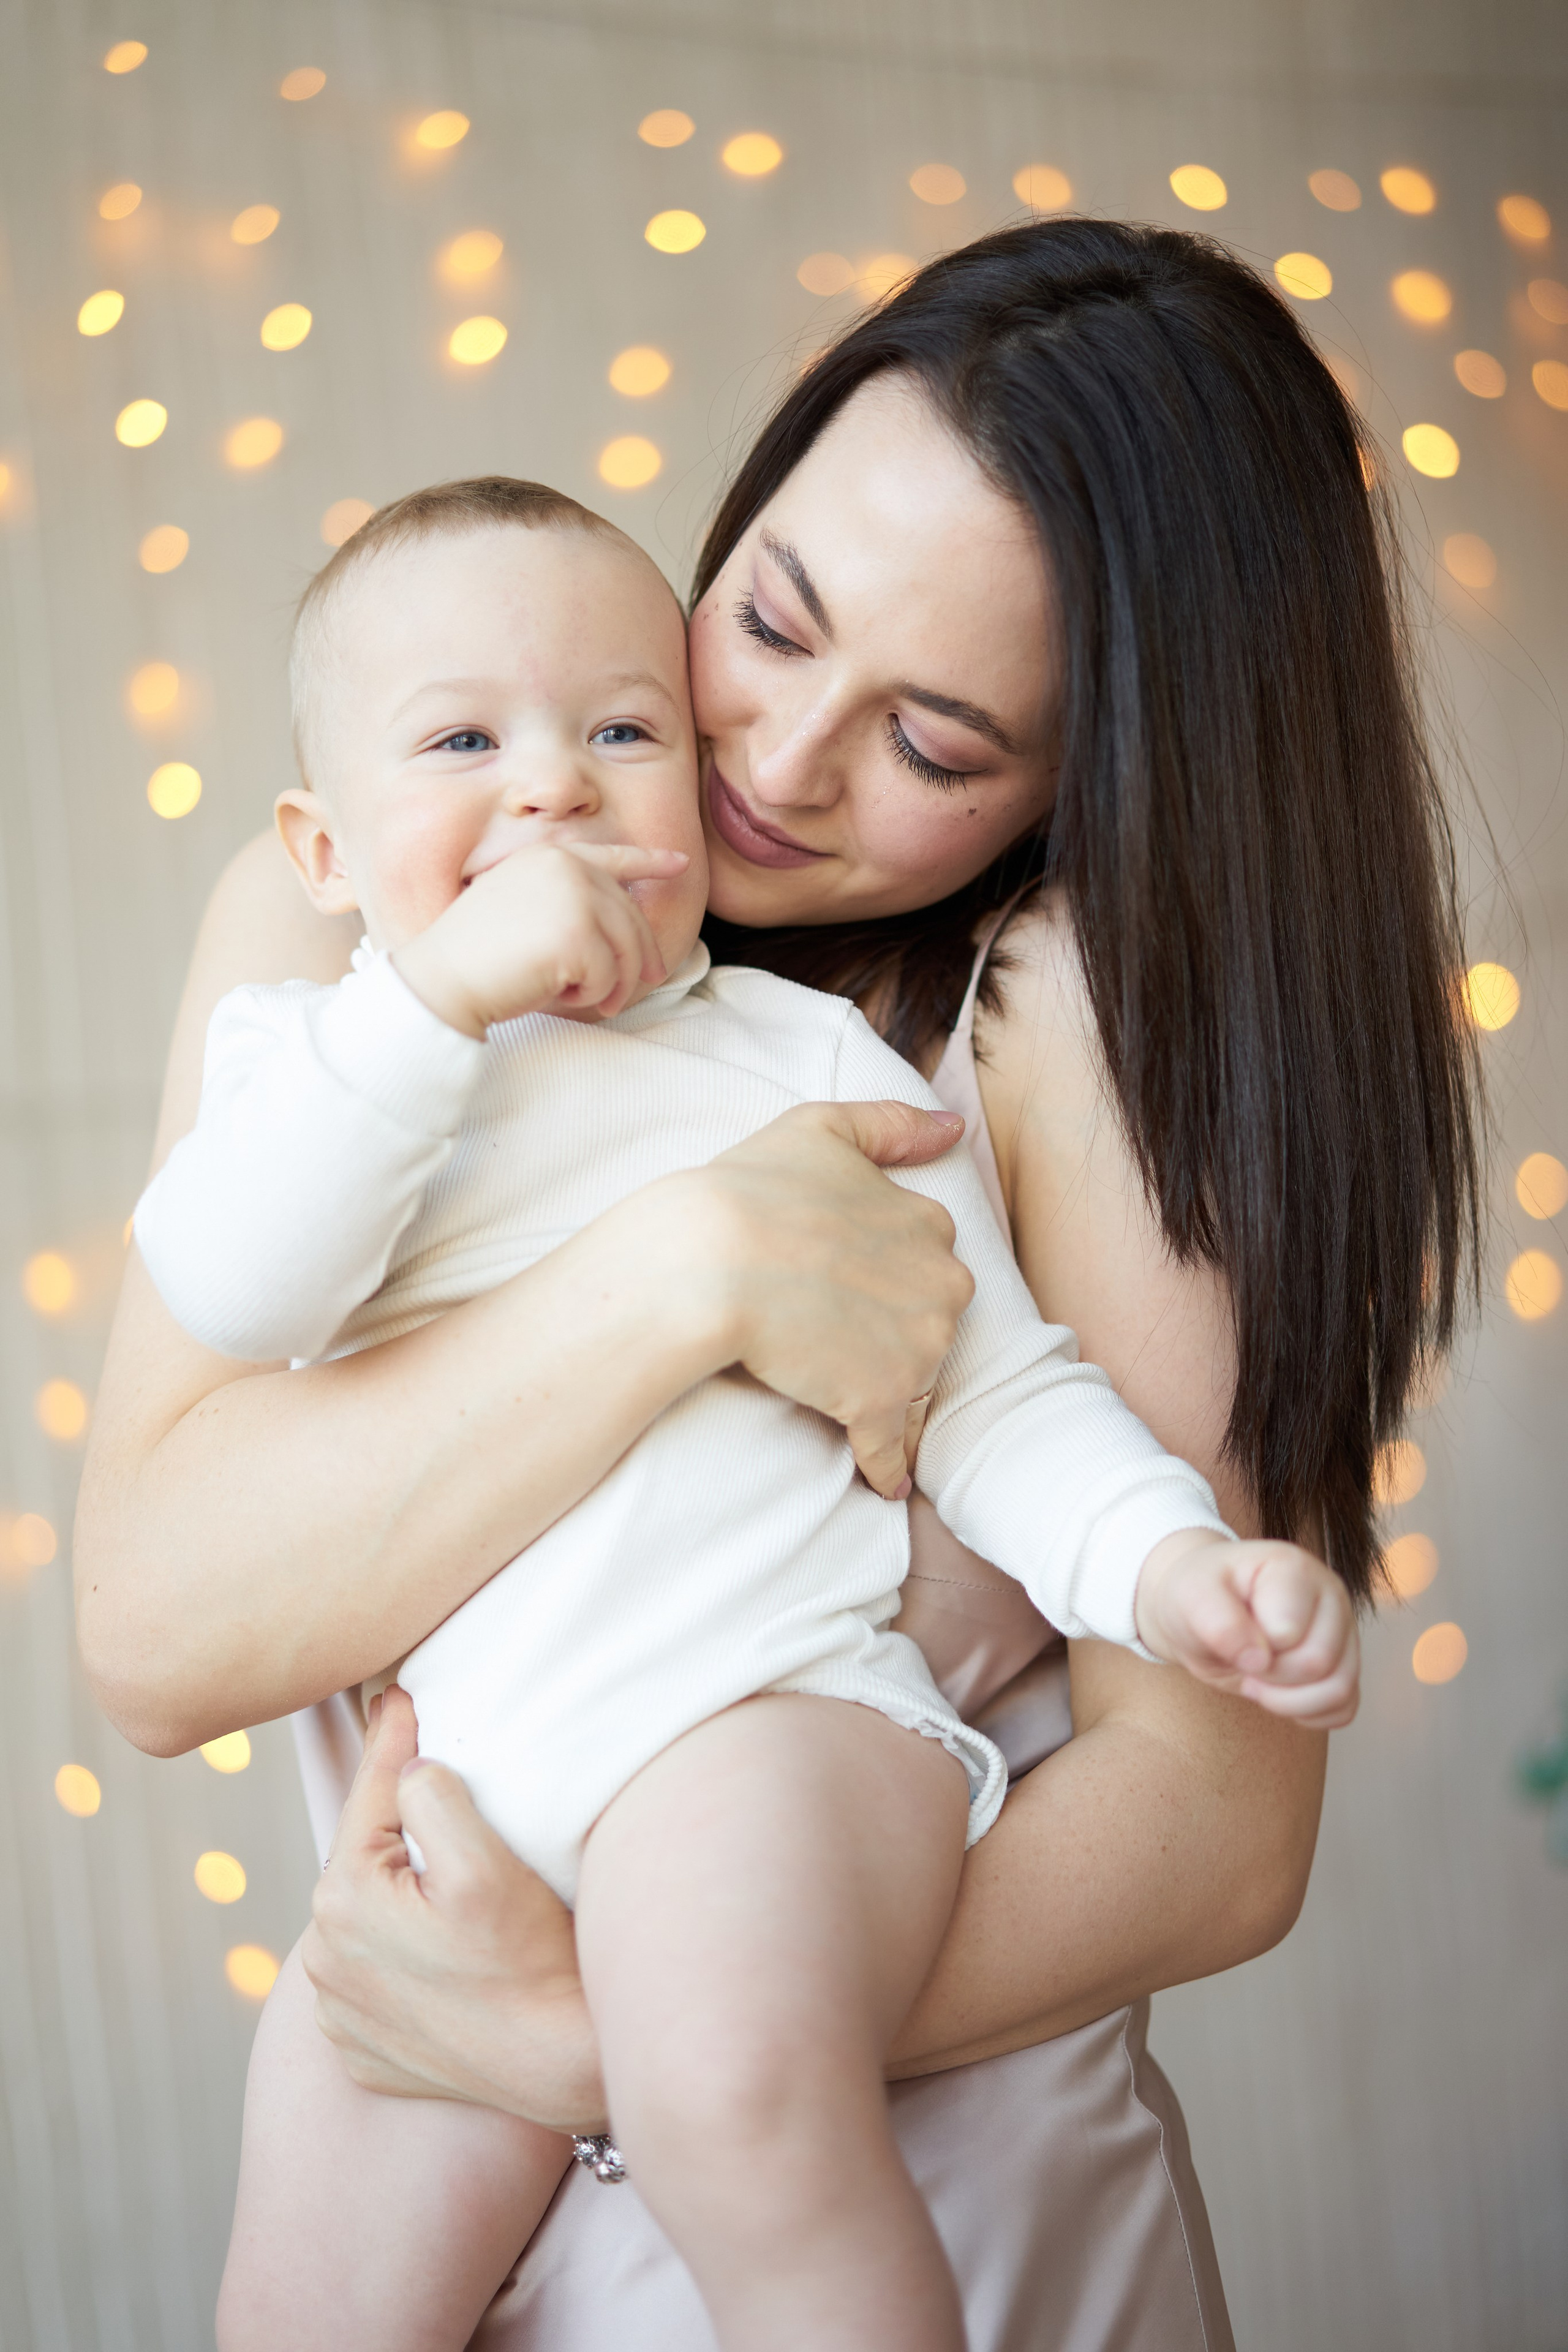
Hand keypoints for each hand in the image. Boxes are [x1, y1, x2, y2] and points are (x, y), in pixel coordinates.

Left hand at [302, 1687, 606, 2131]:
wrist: (561, 2066)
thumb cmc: (531, 1959)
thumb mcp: (484, 1860)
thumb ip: (431, 1793)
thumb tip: (408, 1765)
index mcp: (345, 1900)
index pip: (370, 1795)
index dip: (391, 1739)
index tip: (399, 1694)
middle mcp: (325, 1960)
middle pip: (366, 1860)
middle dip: (397, 1825)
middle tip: (437, 1786)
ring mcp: (340, 2014)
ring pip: (368, 1919)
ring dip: (397, 1892)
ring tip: (443, 1876)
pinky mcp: (364, 2052)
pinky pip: (376, 1977)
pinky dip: (400, 1954)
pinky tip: (442, 1950)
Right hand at [392, 841, 689, 1036]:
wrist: (441, 979)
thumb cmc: (479, 959)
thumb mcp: (525, 913)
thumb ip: (570, 907)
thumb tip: (629, 934)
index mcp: (549, 858)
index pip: (611, 857)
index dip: (650, 861)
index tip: (681, 863)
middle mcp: (566, 867)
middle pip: (630, 918)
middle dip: (638, 961)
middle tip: (631, 994)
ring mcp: (573, 895)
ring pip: (627, 948)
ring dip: (613, 985)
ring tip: (588, 998)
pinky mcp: (577, 931)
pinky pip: (609, 974)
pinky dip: (591, 995)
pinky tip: (557, 992)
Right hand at [650, 1099, 973, 1500]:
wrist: (707, 1261)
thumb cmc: (753, 1189)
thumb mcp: (823, 1128)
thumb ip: (893, 1124)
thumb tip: (954, 1129)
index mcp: (930, 1224)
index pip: (925, 1257)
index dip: (884, 1269)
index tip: (846, 1277)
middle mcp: (941, 1286)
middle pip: (930, 1318)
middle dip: (895, 1327)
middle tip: (835, 1327)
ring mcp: (916, 1349)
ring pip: (915, 1379)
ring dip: (887, 1387)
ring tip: (838, 1384)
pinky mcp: (880, 1404)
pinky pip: (893, 1449)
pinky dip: (888, 1466)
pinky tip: (882, 1481)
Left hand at [1133, 1531, 1359, 1730]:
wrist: (1205, 1613)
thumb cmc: (1200, 1597)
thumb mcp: (1191, 1597)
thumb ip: (1219, 1623)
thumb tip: (1258, 1660)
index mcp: (1294, 1568)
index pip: (1287, 1631)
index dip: (1251, 1647)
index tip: (1229, 1633)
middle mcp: (1330, 1595)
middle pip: (1318, 1662)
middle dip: (1269, 1676)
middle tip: (1243, 1661)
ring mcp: (1344, 1631)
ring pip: (1339, 1689)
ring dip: (1288, 1701)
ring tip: (1258, 1680)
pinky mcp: (1345, 1665)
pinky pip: (1345, 1709)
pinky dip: (1308, 1714)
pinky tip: (1279, 1694)